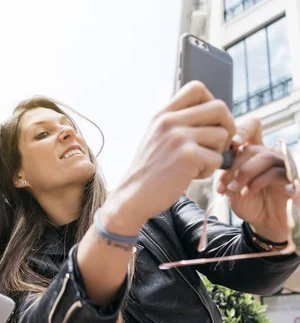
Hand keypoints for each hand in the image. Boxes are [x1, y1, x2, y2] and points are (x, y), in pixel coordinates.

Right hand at [105, 81, 235, 232]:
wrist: (133, 196)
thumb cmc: (150, 171)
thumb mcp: (156, 137)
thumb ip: (177, 123)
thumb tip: (215, 115)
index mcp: (163, 114)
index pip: (197, 88)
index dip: (212, 102)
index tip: (209, 122)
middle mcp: (170, 121)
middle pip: (220, 108)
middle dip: (227, 127)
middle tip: (218, 145)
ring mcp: (178, 137)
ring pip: (222, 135)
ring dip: (217, 153)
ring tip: (198, 164)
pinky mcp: (188, 156)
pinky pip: (217, 158)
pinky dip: (209, 170)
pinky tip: (191, 176)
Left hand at [216, 118, 289, 241]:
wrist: (265, 225)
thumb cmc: (250, 204)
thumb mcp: (232, 187)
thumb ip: (227, 171)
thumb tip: (218, 158)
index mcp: (257, 153)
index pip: (253, 128)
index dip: (242, 130)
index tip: (229, 145)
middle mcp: (273, 156)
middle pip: (252, 148)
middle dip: (233, 166)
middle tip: (222, 184)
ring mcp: (286, 167)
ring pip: (265, 157)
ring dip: (244, 173)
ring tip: (232, 189)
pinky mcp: (294, 180)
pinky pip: (276, 173)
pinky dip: (257, 182)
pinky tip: (246, 193)